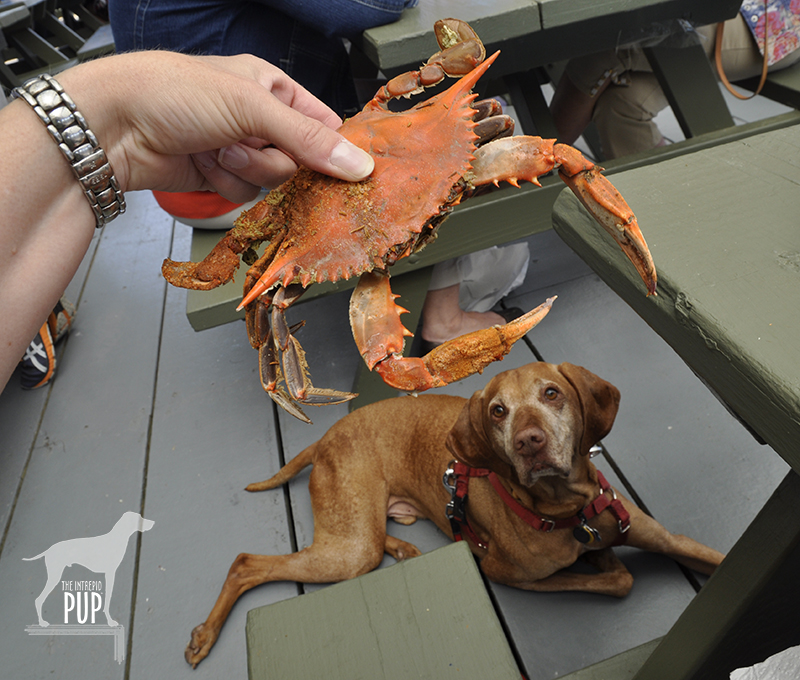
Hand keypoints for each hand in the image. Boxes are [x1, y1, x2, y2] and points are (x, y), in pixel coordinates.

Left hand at [59, 51, 374, 201]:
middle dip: (270, 158)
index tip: (344, 171)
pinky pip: (245, 195)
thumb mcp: (252, 107)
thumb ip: (309, 138)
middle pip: (300, 161)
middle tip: (243, 142)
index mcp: (274, 88)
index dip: (333, 150)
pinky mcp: (222, 177)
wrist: (116, 125)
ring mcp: (241, 150)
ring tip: (214, 148)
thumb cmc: (175, 92)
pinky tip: (202, 163)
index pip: (324, 125)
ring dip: (243, 171)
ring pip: (272, 182)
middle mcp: (261, 120)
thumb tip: (359, 164)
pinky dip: (224, 183)